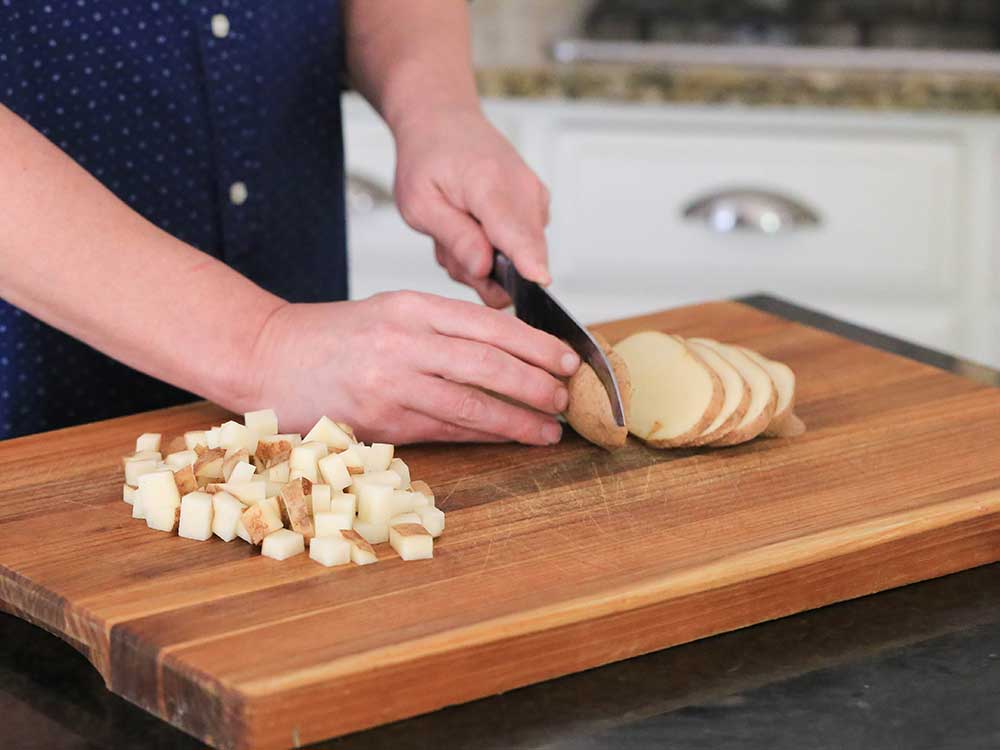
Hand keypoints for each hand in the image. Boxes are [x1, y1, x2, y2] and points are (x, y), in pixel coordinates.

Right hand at [247, 291, 579, 443]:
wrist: (267, 355)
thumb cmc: (332, 337)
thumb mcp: (390, 313)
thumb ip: (442, 330)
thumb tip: (505, 356)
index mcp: (412, 306)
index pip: (490, 324)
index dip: (537, 345)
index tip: (567, 359)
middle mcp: (405, 340)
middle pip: (490, 363)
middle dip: (538, 383)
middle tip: (567, 397)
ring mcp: (392, 382)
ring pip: (472, 403)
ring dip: (518, 419)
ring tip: (549, 428)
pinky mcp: (380, 420)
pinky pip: (444, 430)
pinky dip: (482, 436)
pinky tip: (507, 438)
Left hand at [392, 107, 550, 307]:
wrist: (443, 121)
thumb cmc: (427, 158)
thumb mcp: (420, 204)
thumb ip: (454, 238)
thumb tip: (484, 268)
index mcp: (489, 184)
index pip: (514, 232)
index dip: (527, 262)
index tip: (540, 281)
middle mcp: (523, 189)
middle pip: (520, 256)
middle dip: (482, 270)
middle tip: (448, 244)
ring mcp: (535, 197)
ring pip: (518, 257)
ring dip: (484, 258)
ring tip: (458, 228)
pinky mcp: (538, 206)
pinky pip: (520, 247)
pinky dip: (494, 247)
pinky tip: (474, 226)